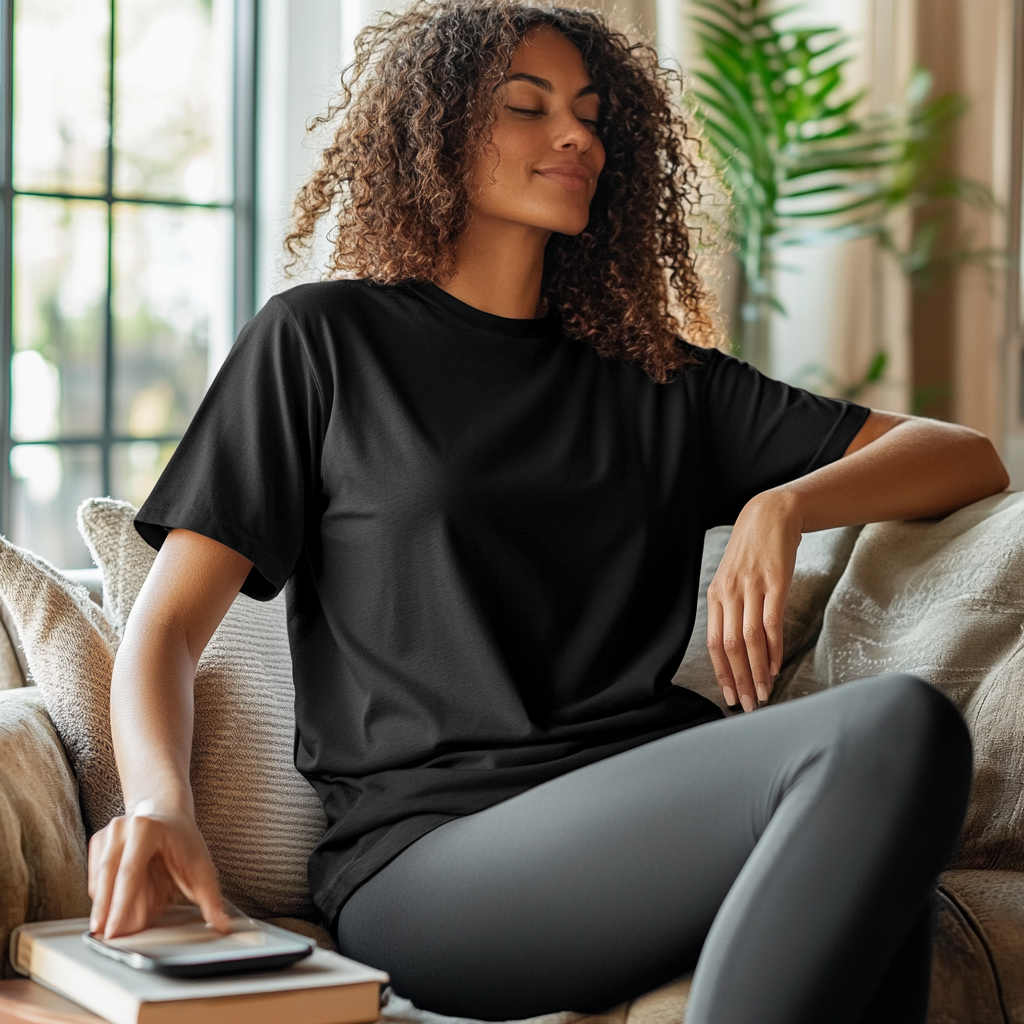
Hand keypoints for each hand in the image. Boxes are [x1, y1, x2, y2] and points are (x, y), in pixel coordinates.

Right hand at [88, 802, 231, 938]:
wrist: (165, 811)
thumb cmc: (183, 841)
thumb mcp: (201, 867)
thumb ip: (210, 898)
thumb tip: (223, 926)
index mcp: (147, 828)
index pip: (130, 873)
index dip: (121, 905)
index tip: (114, 931)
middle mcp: (122, 827)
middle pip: (109, 879)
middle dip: (110, 913)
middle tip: (112, 940)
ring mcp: (107, 833)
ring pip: (101, 882)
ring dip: (111, 906)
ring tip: (127, 920)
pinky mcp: (97, 843)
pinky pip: (97, 881)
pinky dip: (108, 897)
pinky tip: (125, 900)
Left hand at [706, 491, 801, 711]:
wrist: (770, 516)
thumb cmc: (752, 552)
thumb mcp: (733, 580)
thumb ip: (732, 609)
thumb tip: (737, 647)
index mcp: (716, 596)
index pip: (715, 644)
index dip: (722, 673)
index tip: (730, 697)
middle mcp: (729, 594)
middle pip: (731, 647)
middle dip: (739, 680)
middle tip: (749, 705)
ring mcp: (752, 588)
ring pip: (750, 639)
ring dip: (757, 670)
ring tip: (764, 693)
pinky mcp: (776, 583)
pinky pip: (771, 622)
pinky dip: (773, 649)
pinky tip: (775, 666)